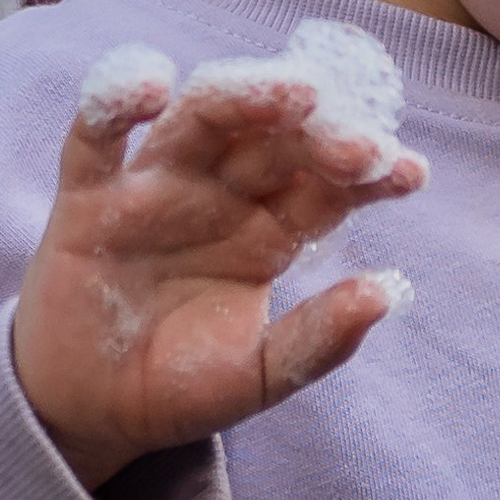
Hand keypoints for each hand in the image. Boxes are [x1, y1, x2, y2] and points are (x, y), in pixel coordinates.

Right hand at [11, 50, 426, 492]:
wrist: (89, 413)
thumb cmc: (179, 385)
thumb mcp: (258, 376)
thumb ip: (316, 340)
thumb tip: (386, 293)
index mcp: (270, 228)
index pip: (327, 185)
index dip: (368, 172)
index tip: (410, 172)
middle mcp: (220, 193)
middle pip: (274, 140)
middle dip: (320, 133)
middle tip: (359, 145)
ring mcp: (155, 187)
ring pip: (202, 118)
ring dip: (247, 96)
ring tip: (295, 94)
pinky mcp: (88, 197)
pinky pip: (95, 138)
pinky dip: (114, 101)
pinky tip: (150, 86)